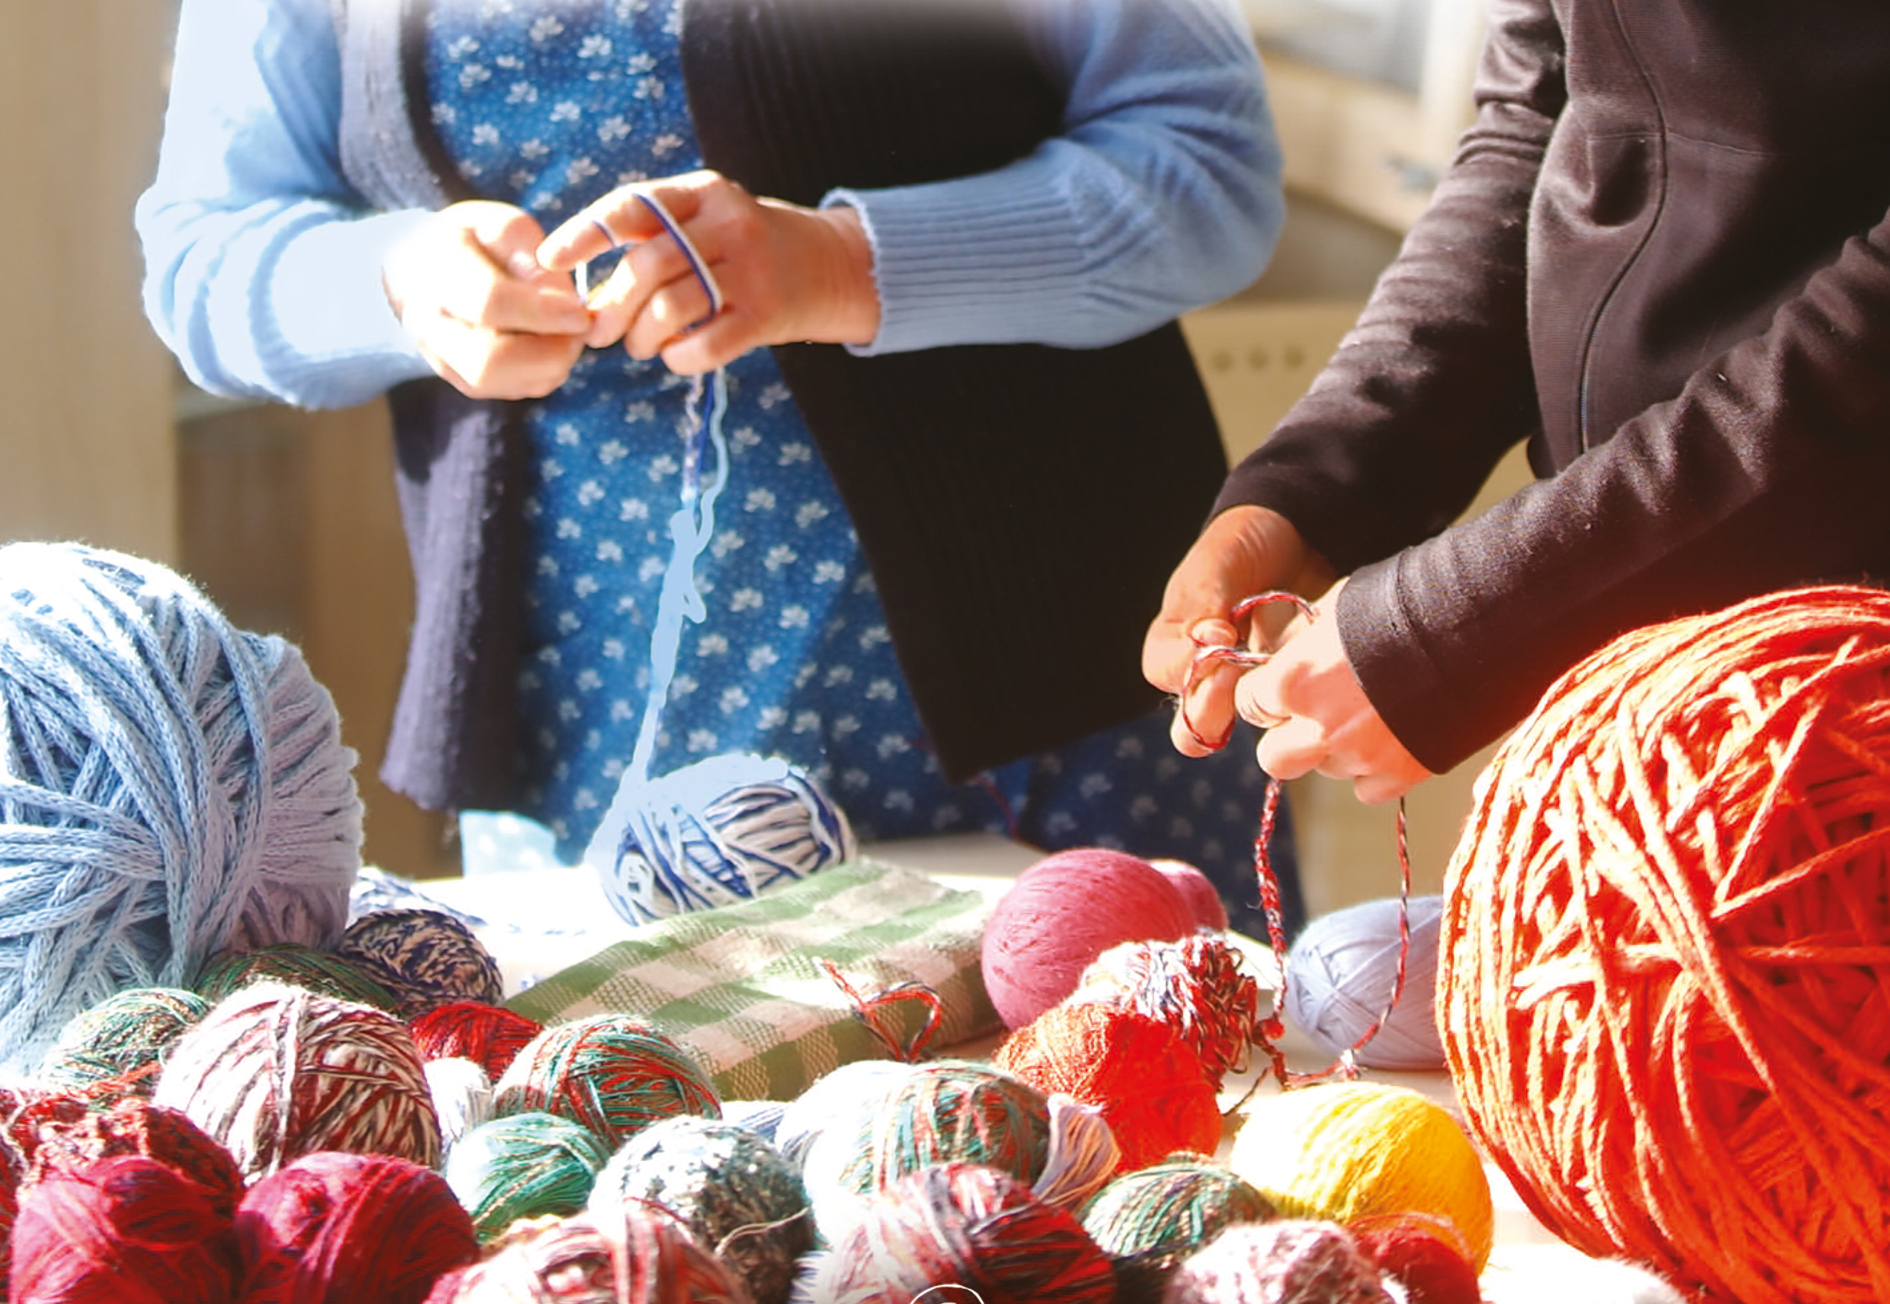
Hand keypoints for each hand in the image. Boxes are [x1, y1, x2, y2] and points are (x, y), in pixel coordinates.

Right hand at [382, 201, 590, 398]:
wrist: (429, 266)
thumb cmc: (480, 241)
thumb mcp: (509, 227)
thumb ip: (536, 260)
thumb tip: (566, 309)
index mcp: (439, 266)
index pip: (489, 302)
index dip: (541, 314)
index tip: (581, 315)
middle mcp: (428, 319)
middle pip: (489, 361)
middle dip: (549, 351)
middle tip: (580, 329)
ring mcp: (439, 356)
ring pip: (503, 383)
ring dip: (549, 364)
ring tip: (565, 332)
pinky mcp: (461, 379)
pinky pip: (511, 389)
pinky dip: (542, 372)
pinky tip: (547, 344)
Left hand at [537, 169, 879, 374]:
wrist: (831, 267)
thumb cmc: (744, 248)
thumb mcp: (704, 219)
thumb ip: (650, 240)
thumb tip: (581, 291)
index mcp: (702, 192)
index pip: (632, 207)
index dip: (585, 234)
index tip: (549, 262)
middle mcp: (728, 225)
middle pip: (647, 267)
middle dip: (611, 305)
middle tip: (597, 332)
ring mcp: (751, 271)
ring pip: (671, 308)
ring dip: (641, 336)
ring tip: (639, 345)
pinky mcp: (766, 316)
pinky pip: (706, 345)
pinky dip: (678, 358)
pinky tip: (674, 357)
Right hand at [1142, 505, 1335, 757]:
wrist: (1297, 536)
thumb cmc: (1243, 544)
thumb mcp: (1217, 564)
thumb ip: (1204, 604)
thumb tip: (1209, 642)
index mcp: (1171, 642)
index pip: (1167, 677)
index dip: (1193, 667)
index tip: (1228, 638)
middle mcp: (1202, 673)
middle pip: (1193, 723)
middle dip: (1215, 714)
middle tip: (1248, 676)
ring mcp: (1243, 685)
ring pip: (1239, 725)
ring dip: (1260, 710)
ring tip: (1284, 673)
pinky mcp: (1281, 688)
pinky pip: (1284, 712)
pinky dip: (1296, 701)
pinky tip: (1310, 673)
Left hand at [1232, 577, 1433, 802]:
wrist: (1478, 625)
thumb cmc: (1403, 602)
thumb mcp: (1335, 609)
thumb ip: (1302, 645)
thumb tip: (1286, 658)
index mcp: (1294, 680)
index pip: (1251, 704)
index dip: (1264, 696)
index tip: (1279, 690)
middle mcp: (1319, 726)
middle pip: (1274, 758)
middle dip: (1287, 738)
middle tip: (1311, 716)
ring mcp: (1360, 756)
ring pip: (1325, 771)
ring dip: (1335, 750)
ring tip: (1370, 714)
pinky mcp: (1401, 774)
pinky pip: (1367, 788)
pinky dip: (1374, 770)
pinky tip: (1394, 735)